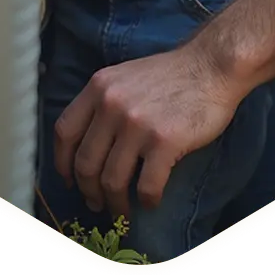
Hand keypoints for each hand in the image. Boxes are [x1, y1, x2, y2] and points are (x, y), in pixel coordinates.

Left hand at [53, 42, 243, 217]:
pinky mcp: (164, 142)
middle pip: (85, 163)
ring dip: (115, 204)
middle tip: (98, 203)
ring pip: (112, 181)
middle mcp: (112, 104)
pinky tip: (151, 201)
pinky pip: (146, 186)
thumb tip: (86, 144)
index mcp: (99, 87)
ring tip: (123, 209)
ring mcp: (137, 124)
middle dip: (89, 191)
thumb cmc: (170, 74)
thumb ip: (103, 101)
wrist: (211, 65)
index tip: (70, 180)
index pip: (64, 132)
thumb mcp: (124, 76)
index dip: (62, 163)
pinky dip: (146, 201)